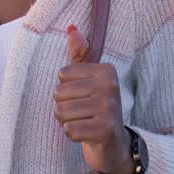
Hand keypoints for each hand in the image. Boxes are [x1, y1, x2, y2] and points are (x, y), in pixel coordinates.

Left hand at [53, 25, 134, 173]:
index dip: (66, 89)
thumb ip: (80, 55)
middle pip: (59, 93)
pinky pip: (69, 129)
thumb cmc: (97, 108)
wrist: (115, 144)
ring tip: (84, 123)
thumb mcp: (89, 80)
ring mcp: (109, 108)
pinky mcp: (104, 129)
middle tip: (83, 113)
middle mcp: (110, 86)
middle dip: (64, 107)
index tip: (83, 97)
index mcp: (106, 70)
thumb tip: (71, 28)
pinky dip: (72, 134)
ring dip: (67, 121)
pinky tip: (85, 134)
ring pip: (61, 112)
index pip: (62, 74)